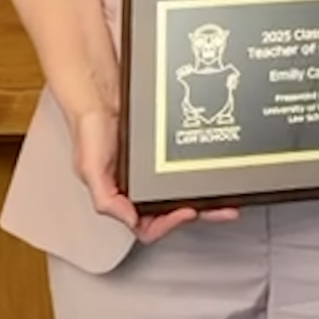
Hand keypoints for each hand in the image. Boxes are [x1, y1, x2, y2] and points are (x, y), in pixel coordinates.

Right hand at [71, 106, 238, 242]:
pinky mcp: (170, 151)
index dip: (169, 224)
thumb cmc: (91, 130)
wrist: (104, 93)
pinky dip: (204, 170)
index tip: (188, 211)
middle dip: (202, 213)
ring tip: (228, 196)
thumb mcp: (90, 169)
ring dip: (208, 196)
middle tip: (223, 209)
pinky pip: (190, 165)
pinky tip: (216, 168)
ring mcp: (158, 169)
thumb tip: (131, 220)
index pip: (148, 225)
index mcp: (123, 197)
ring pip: (187, 190)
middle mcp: (142, 186)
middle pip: (175, 211)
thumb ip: (106, 199)